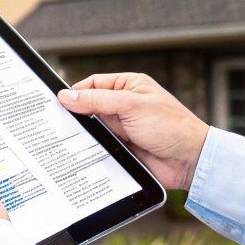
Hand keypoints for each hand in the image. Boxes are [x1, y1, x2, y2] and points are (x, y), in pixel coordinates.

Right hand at [56, 72, 208, 190]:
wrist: (190, 161)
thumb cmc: (170, 126)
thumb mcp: (130, 106)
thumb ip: (97, 100)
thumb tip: (66, 96)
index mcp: (129, 86)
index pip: (93, 83)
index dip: (75, 92)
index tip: (56, 102)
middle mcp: (125, 105)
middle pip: (90, 106)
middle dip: (76, 114)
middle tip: (54, 122)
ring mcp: (123, 127)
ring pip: (94, 128)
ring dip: (84, 133)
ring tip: (63, 138)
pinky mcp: (123, 147)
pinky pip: (100, 146)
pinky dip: (91, 149)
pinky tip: (79, 152)